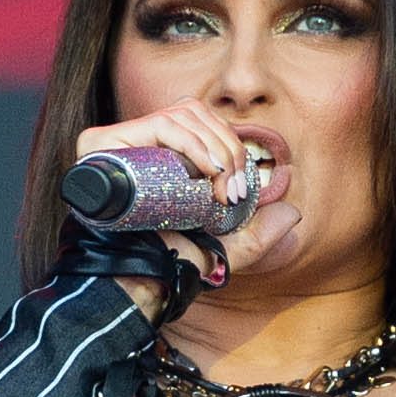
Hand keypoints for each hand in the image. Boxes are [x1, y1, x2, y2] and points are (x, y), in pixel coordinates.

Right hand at [77, 101, 302, 273]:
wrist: (136, 282)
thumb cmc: (173, 263)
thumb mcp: (225, 248)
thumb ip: (259, 234)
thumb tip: (292, 212)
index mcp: (162, 156)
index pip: (205, 125)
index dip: (230, 146)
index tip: (242, 188)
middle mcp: (140, 144)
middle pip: (197, 115)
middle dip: (229, 149)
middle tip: (234, 191)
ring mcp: (120, 141)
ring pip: (183, 114)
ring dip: (214, 147)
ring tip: (220, 187)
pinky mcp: (103, 143)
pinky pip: (161, 124)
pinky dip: (193, 143)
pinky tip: (207, 171)